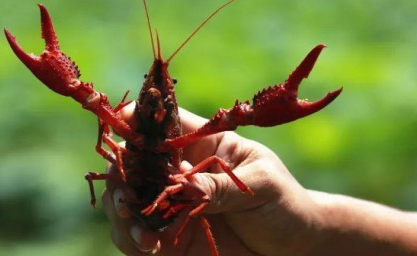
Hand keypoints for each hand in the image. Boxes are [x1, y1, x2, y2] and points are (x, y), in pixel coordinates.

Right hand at [102, 104, 320, 255]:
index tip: (122, 132)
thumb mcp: (260, 185)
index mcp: (202, 146)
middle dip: (120, 177)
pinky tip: (147, 245)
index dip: (138, 122)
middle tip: (124, 197)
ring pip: (128, 202)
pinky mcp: (171, 239)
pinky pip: (138, 237)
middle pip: (133, 164)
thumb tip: (183, 186)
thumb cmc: (284, 204)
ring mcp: (172, 207)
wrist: (296, 247)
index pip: (163, 125)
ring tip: (138, 231)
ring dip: (122, 213)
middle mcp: (179, 173)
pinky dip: (134, 240)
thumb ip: (220, 186)